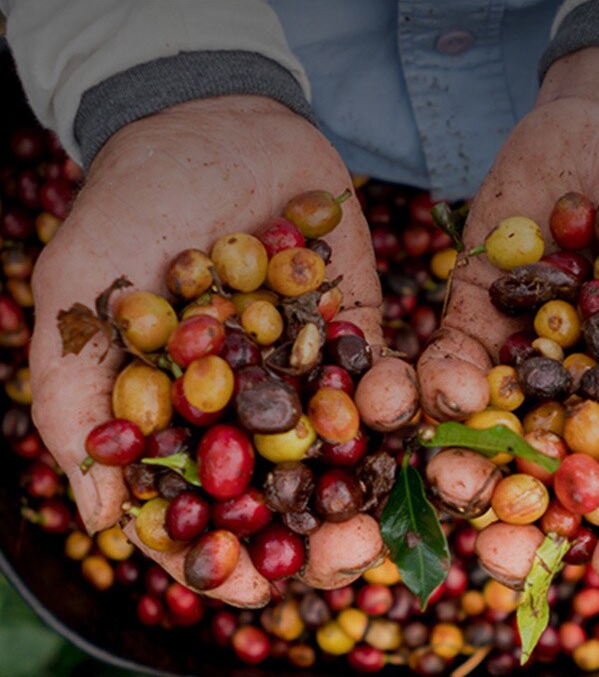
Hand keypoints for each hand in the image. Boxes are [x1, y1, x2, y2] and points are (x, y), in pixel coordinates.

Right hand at [29, 96, 417, 605]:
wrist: (210, 122)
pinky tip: (408, 419)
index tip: (249, 592)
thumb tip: (101, 515)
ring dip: (366, 489)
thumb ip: (75, 399)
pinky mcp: (356, 329)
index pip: (197, 511)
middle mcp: (249, 407)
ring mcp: (308, 371)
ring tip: (386, 516)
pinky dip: (398, 403)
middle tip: (347, 556)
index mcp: (181, 418)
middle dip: (312, 538)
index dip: (219, 558)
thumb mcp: (79, 293)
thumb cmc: (130, 205)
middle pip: (280, 496)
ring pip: (341, 453)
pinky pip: (383, 378)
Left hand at [418, 48, 598, 590]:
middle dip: (523, 525)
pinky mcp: (473, 311)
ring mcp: (520, 357)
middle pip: (546, 482)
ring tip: (459, 484)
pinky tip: (441, 399)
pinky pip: (452, 357)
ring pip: (489, 430)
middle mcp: (575, 397)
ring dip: (469, 464)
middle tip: (501, 558)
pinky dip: (444, 381)